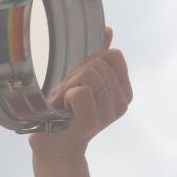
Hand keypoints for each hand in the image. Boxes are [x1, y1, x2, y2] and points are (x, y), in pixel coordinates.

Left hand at [29, 27, 130, 160]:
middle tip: (67, 96)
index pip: (112, 56)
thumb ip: (98, 58)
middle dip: (75, 75)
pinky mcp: (91, 121)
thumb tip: (108, 29)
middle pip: (97, 63)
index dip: (89, 62)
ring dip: (67, 86)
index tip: (78, 81)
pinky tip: (62, 110)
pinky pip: (81, 91)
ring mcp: (108, 113)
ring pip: (88, 75)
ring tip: (64, 104)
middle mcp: (121, 102)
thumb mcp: (83, 81)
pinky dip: (65, 95)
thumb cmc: (65, 113)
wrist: (53, 146)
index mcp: (124, 91)